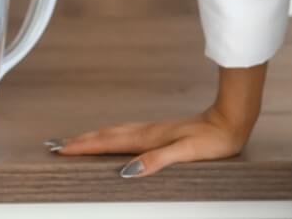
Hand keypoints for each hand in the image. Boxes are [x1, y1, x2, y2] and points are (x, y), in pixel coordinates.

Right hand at [47, 106, 251, 177]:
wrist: (233, 120)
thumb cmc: (214, 139)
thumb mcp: (186, 152)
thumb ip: (157, 160)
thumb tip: (128, 171)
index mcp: (149, 138)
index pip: (109, 143)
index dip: (84, 146)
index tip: (61, 149)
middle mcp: (148, 132)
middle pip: (108, 135)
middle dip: (82, 141)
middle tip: (58, 145)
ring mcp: (155, 131)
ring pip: (117, 133)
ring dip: (95, 137)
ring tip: (78, 140)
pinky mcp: (164, 132)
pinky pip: (129, 134)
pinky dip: (113, 136)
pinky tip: (115, 140)